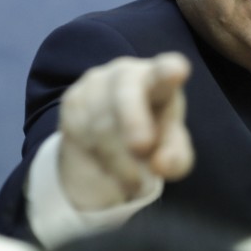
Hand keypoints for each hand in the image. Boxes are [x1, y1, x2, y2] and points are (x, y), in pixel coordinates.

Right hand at [58, 52, 193, 210]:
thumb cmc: (153, 134)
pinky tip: (108, 162)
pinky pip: (81, 132)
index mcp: (161, 80)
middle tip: (144, 148)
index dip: (170, 70)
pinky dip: (98, 157)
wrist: (112, 138)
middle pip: (127, 94)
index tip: (178, 70)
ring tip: (133, 180)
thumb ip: (175, 159)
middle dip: (134, 122)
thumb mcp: (171, 152)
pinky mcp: (72, 99)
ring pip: (102, 124)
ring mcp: (96, 83)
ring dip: (119, 160)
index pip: (166, 69)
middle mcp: (127, 73)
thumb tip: (161, 165)